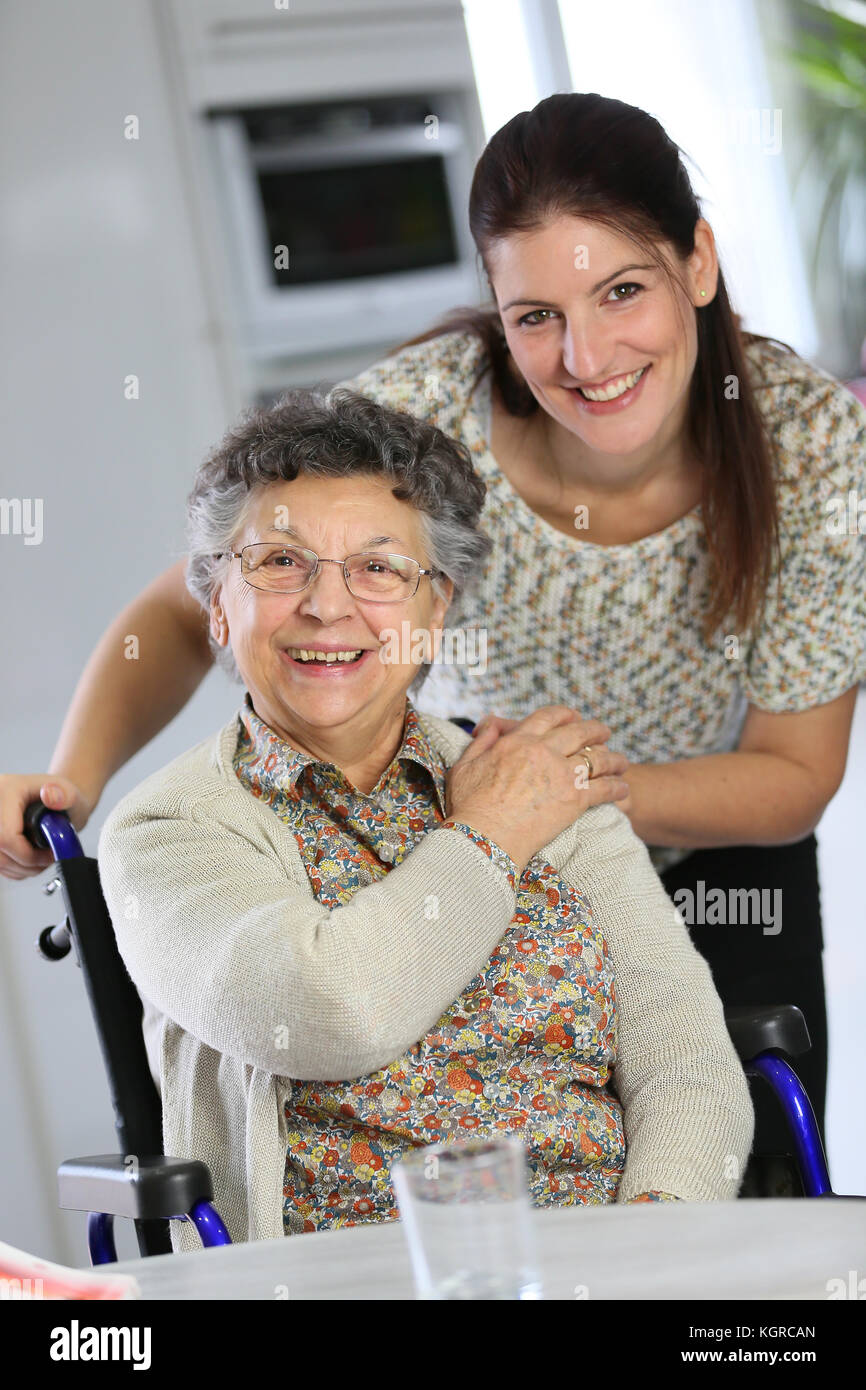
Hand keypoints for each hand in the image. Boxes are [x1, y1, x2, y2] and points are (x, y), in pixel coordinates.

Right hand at [0, 774, 91, 879]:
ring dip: (24, 868)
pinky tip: (32, 857)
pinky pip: (0, 864)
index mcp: (7, 791)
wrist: (57, 799)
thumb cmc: (63, 798)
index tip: (50, 854)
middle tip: (49, 858)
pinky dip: (17, 868)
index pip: (5, 837)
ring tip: (43, 858)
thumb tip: (50, 795)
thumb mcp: (71, 794)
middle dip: (27, 863)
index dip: (27, 854)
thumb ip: (65, 795)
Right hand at [447, 705, 629, 872]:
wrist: (484, 839)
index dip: (566, 714)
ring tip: (621, 762)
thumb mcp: (465, 766)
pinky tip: (623, 788)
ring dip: (613, 758)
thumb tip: (491, 725)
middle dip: (596, 730)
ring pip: (598, 757)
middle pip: (579, 732)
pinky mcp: (574, 800)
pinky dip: (617, 787)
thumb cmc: (469, 807)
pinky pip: (604, 787)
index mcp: (518, 741)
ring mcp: (561, 775)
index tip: (575, 717)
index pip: (548, 717)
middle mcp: (543, 752)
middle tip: (605, 732)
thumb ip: (481, 742)